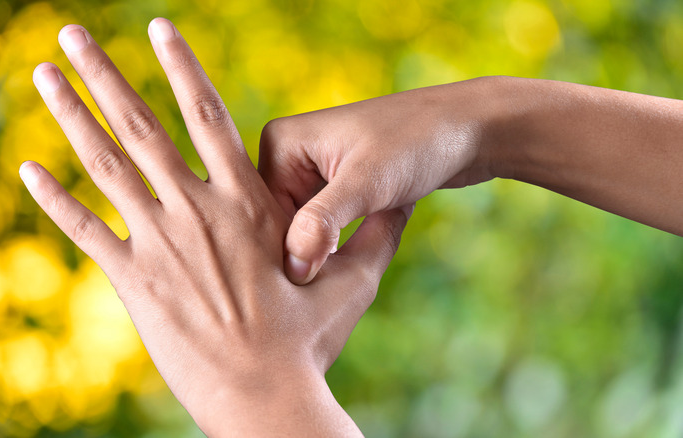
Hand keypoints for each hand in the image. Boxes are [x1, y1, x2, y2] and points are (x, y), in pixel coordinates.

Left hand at [20, 19, 410, 435]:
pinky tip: (27, 167)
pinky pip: (86, 231)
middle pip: (140, 124)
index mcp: (245, 200)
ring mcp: (160, 243)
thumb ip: (373, 237)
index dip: (180, 66)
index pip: (206, 113)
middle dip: (103, 74)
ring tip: (43, 75)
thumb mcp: (354, 282)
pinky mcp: (135, 282)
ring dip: (70, 115)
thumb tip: (405, 208)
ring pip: (106, 165)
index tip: (157, 28)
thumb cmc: (309, 341)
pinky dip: (55, 199)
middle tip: (72, 32)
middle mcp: (197, 209)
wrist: (264, 397)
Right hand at [259, 78, 497, 283]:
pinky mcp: (337, 187)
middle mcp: (289, 155)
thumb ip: (321, 224)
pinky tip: (356, 260)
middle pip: (277, 222)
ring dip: (321, 253)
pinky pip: (323, 227)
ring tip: (343, 277)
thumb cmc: (417, 143)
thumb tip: (291, 269)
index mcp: (279, 143)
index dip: (281, 251)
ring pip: (301, 229)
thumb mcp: (366, 184)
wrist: (471, 128)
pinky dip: (337, 246)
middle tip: (330, 285)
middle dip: (302, 253)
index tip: (307, 285)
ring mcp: (313, 172)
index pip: (260, 212)